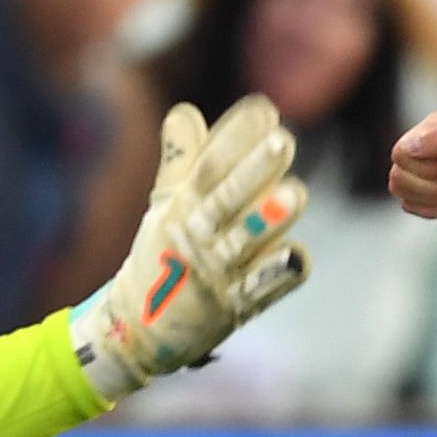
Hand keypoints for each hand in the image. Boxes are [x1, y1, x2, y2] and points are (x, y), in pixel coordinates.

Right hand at [72, 97, 312, 396]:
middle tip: (282, 140)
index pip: (207, 167)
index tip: (262, 108)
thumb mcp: (165, 205)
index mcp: (182, 207)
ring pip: (244, 243)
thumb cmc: (160, 255)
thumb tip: (184, 110)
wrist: (139, 328)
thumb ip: (180, 160)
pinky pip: (261, 288)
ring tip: (295, 194)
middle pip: (226, 200)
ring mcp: (216, 273)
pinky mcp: (234, 306)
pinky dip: (278, 274)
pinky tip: (298, 256)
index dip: (234, 137)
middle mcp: (198, 236)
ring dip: (268, 221)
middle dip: (253, 171)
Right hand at [390, 112, 436, 225]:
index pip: (400, 153)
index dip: (424, 169)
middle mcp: (426, 144)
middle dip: (429, 186)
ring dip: (429, 199)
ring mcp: (427, 167)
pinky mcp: (429, 190)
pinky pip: (408, 205)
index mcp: (434, 126)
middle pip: (397, 174)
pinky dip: (430, 210)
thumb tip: (407, 146)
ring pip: (399, 189)